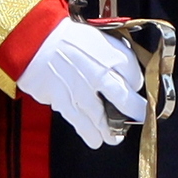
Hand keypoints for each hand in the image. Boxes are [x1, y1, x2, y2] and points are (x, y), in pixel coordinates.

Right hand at [16, 20, 147, 147]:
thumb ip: (113, 54)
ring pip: (102, 117)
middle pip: (125, 98)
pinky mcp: (63, 100)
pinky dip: (89, 133)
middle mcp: (98, 72)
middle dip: (135, 111)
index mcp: (110, 53)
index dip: (137, 84)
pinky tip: (96, 140)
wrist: (38, 39)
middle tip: (140, 118)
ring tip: (115, 138)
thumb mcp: (98, 37)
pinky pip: (80, 122)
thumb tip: (126, 74)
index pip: (134, 75)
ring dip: (111, 130)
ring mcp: (81, 88)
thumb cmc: (67, 37)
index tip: (134, 89)